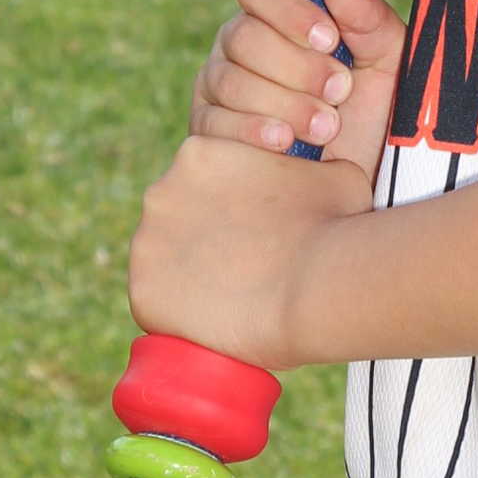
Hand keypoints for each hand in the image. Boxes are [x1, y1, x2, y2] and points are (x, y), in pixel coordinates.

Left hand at [129, 133, 373, 370]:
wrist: (318, 285)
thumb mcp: (333, 174)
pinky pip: (157, 307)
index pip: (202, 181)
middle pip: (176, 220)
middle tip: (244, 267)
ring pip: (162, 263)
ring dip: (187, 277)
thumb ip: (310, 170)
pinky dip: (179, 316)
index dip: (228, 207)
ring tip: (231, 298)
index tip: (254, 231)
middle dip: (203, 240)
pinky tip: (213, 323)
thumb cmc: (334, 224)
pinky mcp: (143, 296)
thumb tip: (321, 175)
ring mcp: (146, 246)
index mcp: (197, 154)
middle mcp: (159, 193)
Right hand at [190, 0, 406, 171]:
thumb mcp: (387, 61)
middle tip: (340, 91)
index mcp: (281, 14)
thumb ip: (367, 17)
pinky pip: (213, 122)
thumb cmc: (376, 110)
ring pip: (230, 80)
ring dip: (285, 104)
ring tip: (327, 126)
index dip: (291, 10)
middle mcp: (241, 42)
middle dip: (298, 67)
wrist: (363, 178)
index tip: (330, 40)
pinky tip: (284, 144)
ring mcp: (219, 84)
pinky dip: (254, 131)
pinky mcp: (208, 128)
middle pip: (244, 36)